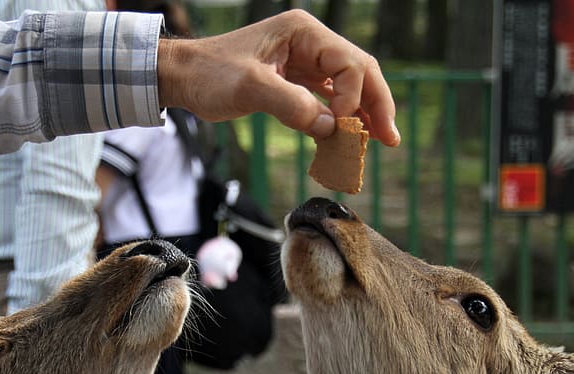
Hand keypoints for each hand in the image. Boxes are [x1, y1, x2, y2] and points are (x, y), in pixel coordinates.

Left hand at [158, 10, 399, 145]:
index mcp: (303, 32)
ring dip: (365, 113)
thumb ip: (292, 106)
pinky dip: (342, 117)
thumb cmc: (210, 75)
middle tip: (390, 138)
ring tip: (382, 141)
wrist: (183, 77)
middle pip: (359, 71)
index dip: (353, 96)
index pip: (348, 62)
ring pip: (349, 85)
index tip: (341, 126)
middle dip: (377, 104)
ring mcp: (305, 61)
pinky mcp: (296, 80)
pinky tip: (352, 136)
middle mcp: (309, 42)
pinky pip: (330, 97)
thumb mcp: (249, 88)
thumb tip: (331, 128)